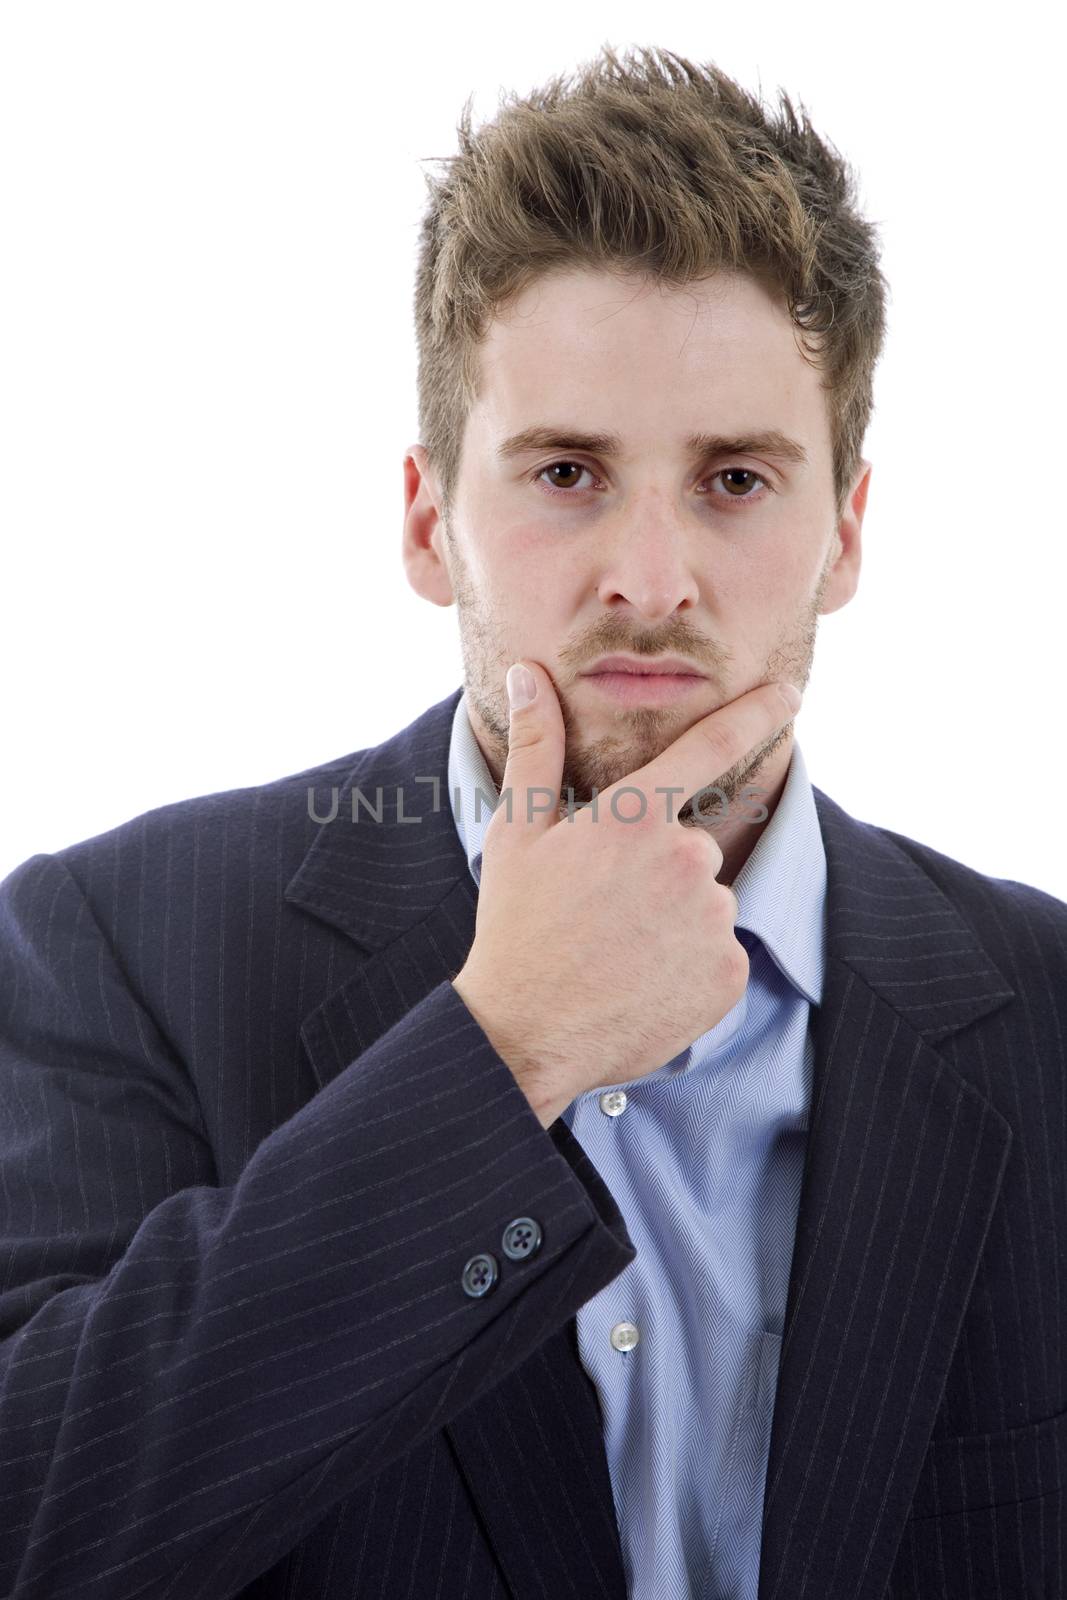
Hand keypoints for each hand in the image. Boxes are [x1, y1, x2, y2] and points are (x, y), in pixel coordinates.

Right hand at [451, 661, 800, 1126]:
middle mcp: (686, 859)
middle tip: (605, 910)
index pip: (712, 746)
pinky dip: (689, 966)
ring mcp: (713, 919)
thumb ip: (539, 747)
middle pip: (693, 848)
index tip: (790, 693)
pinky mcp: (729, 973)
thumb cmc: (518, 927)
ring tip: (619, 950)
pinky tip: (644, 981)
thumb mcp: (518, 833)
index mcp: (636, 817)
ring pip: (707, 903)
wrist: (527, 1033)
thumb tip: (527, 672)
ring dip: (675, 920)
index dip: (757, 712)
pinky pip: (719, 954)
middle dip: (659, 871)